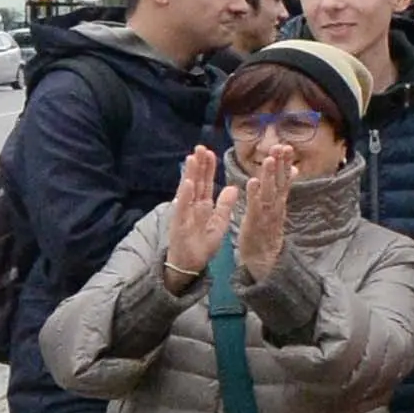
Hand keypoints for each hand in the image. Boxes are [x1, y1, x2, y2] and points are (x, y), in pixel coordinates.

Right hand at [160, 144, 223, 289]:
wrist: (190, 265)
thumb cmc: (202, 244)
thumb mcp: (219, 223)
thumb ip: (225, 205)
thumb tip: (234, 187)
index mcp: (203, 205)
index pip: (206, 183)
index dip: (208, 168)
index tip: (210, 152)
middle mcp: (192, 206)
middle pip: (196, 182)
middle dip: (198, 165)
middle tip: (200, 147)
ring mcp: (184, 214)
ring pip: (187, 191)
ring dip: (190, 174)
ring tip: (192, 158)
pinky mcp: (179, 224)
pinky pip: (182, 207)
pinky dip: (185, 195)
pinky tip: (187, 182)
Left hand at [232, 135, 293, 284]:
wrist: (263, 257)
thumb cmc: (267, 229)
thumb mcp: (279, 206)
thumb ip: (284, 187)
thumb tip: (294, 168)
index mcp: (279, 200)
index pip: (285, 178)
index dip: (285, 162)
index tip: (286, 146)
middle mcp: (276, 205)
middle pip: (280, 181)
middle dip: (280, 164)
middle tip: (281, 146)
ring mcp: (267, 213)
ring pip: (269, 191)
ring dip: (270, 176)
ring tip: (269, 160)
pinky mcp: (255, 221)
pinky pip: (255, 206)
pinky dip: (254, 194)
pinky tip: (252, 182)